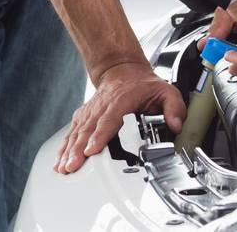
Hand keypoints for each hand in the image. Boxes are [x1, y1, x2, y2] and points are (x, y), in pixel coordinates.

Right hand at [54, 61, 184, 174]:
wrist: (122, 69)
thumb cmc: (143, 84)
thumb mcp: (165, 90)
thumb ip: (174, 107)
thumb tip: (176, 124)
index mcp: (122, 100)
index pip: (109, 120)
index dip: (99, 135)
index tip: (91, 149)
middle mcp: (103, 106)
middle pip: (89, 129)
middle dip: (79, 149)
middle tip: (72, 166)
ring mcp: (91, 111)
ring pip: (78, 131)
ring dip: (69, 150)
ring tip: (63, 167)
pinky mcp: (85, 116)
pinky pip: (73, 131)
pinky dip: (65, 145)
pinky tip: (60, 160)